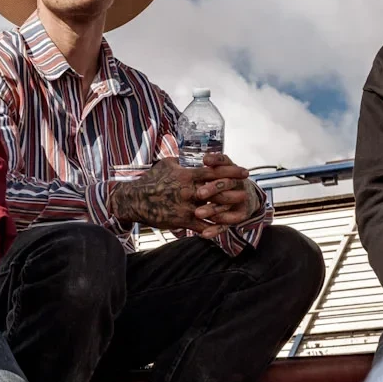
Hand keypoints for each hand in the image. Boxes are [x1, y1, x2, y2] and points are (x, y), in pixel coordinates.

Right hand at [108, 154, 252, 235]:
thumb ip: (181, 161)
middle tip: (247, 188)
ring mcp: (186, 207)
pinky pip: (202, 225)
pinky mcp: (182, 220)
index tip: (244, 171)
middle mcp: (188, 190)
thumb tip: (190, 154)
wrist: (135, 200)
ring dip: (228, 209)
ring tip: (241, 209)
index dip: (230, 171)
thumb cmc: (151, 180)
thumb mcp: (166, 164)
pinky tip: (224, 227)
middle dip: (233, 189)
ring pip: (212, 209)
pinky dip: (214, 226)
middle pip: (216, 190)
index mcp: (186, 175)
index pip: (213, 172)